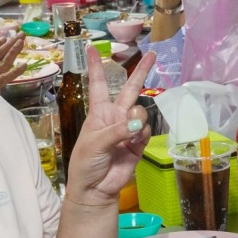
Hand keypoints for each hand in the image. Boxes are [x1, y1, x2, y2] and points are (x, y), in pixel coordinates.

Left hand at [63, 49, 156, 205]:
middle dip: (141, 72)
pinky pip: (146, 130)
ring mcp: (128, 129)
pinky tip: (133, 142)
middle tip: (152, 55)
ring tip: (128, 133)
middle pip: (129, 89)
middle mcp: (115, 117)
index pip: (98, 84)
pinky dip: (142, 134)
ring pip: (141, 112)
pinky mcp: (138, 143)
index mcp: (98, 112)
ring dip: (137, 118)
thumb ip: (117, 131)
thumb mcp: (94, 144)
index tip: (92, 48)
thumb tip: (139, 123)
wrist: (95, 190)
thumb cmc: (85, 163)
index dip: (96, 66)